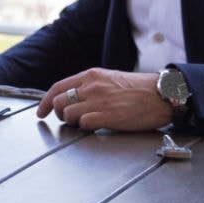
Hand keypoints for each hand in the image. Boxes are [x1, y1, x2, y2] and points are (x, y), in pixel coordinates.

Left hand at [37, 68, 171, 131]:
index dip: (46, 102)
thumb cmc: (139, 89)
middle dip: (60, 114)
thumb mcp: (110, 78)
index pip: (58, 87)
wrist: (162, 94)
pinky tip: (96, 125)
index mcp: (91, 75)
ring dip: (73, 122)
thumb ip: (90, 85)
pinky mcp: (109, 116)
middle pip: (60, 101)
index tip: (41, 112)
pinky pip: (84, 123)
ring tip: (85, 123)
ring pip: (69, 114)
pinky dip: (85, 127)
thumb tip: (73, 97)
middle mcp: (92, 86)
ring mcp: (100, 101)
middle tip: (70, 120)